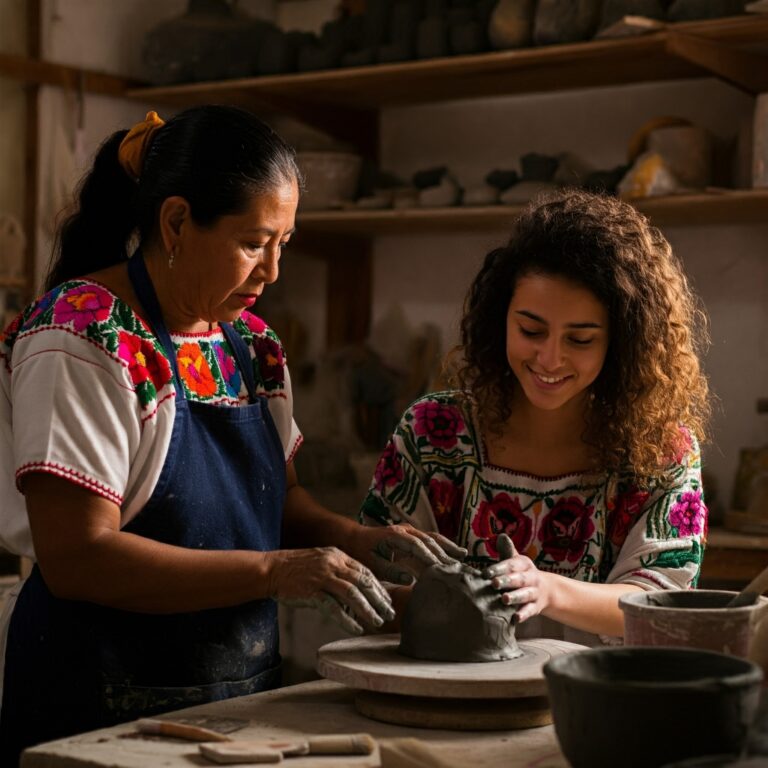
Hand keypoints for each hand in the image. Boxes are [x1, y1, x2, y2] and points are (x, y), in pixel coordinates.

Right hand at [267, 547, 394, 634]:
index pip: (365, 571)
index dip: (379, 587)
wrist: (272, 569)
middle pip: (363, 582)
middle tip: (390, 613)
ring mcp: (322, 577)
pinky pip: (334, 608)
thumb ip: (340, 571)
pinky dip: (347, 620)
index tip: (388, 600)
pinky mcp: (312, 592)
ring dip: (367, 611)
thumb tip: (359, 588)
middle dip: (379, 600)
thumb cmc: (297, 567)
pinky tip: (356, 629)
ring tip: (377, 622)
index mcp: (338, 556)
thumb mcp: (322, 561)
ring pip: (352, 595)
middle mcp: (333, 564)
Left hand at [354, 524, 466, 584]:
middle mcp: (404, 529)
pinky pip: (430, 538)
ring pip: (432, 537)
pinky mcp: (412, 534)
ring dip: (448, 546)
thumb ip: (390, 572)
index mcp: (394, 535)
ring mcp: (409, 530)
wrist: (354, 538)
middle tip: (458, 567)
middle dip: (444, 553)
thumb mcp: (372, 565)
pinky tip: (455, 552)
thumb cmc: (362, 552)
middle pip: (428, 540)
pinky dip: (443, 545)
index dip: (431, 556)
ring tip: (463, 556)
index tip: (442, 569)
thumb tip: (411, 580)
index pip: (417, 545)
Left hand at [484, 534, 547, 622]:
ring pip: (525, 594)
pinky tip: (515, 618)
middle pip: (519, 579)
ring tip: (504, 599)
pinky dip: (523, 614)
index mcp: (524, 564)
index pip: (511, 565)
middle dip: (506, 581)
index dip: (499, 568)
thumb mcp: (515, 561)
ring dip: (515, 597)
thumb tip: (501, 535)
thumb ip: (507, 551)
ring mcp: (535, 592)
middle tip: (494, 583)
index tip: (485, 573)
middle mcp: (531, 577)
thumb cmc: (521, 573)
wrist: (547, 590)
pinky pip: (530, 610)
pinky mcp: (536, 607)